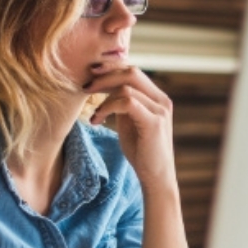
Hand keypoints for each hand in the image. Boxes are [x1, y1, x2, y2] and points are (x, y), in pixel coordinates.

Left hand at [85, 63, 176, 193]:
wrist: (156, 177)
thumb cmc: (142, 153)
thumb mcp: (130, 122)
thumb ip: (122, 104)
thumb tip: (105, 87)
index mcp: (157, 98)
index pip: (133, 72)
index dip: (110, 70)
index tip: (90, 77)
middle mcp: (161, 100)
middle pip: (131, 72)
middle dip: (105, 76)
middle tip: (86, 87)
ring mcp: (160, 110)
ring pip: (126, 87)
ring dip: (103, 98)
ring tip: (94, 114)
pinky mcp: (154, 122)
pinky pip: (127, 102)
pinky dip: (108, 107)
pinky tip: (98, 120)